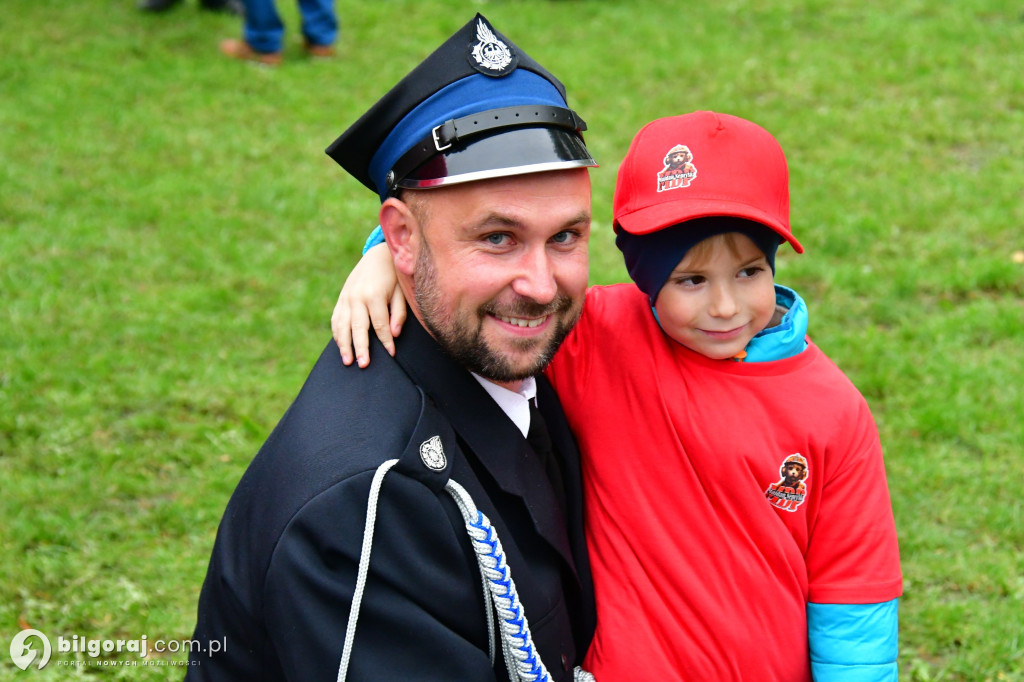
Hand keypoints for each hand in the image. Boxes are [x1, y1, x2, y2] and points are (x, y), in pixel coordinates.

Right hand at [331, 243, 405, 366]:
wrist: (378, 255)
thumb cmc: (394, 276)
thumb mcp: (401, 291)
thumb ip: (398, 313)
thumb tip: (394, 334)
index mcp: (373, 295)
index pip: (380, 324)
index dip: (385, 341)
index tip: (391, 355)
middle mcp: (356, 297)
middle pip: (358, 327)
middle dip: (361, 347)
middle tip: (363, 365)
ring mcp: (346, 298)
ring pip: (342, 325)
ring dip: (344, 345)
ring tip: (348, 361)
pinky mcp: (341, 298)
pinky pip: (336, 319)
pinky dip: (337, 334)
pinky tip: (341, 347)